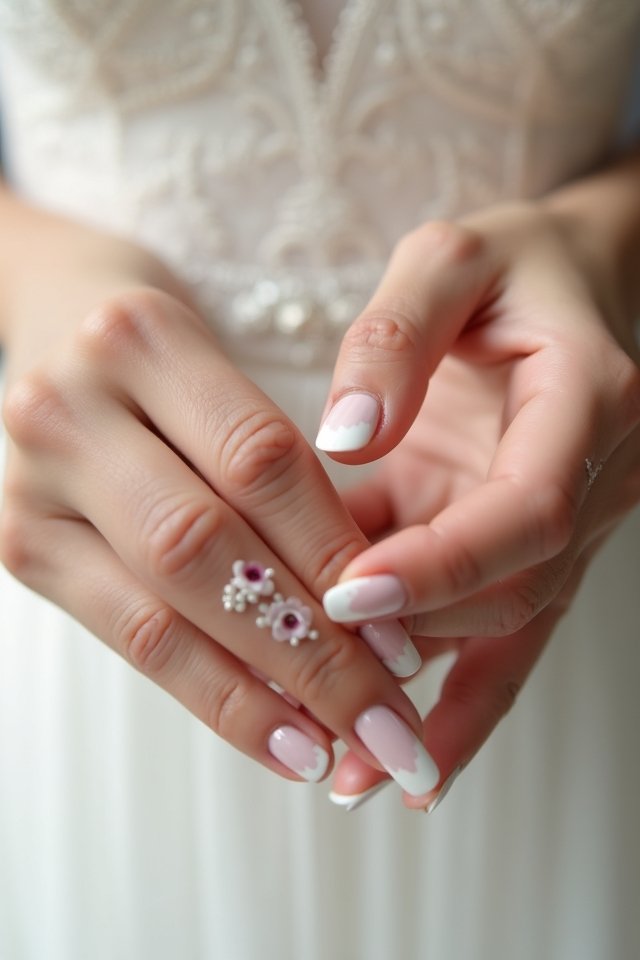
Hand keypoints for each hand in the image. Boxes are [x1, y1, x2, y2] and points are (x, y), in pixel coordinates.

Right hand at [0, 196, 432, 790]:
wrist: (59, 329)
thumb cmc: (166, 358)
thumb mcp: (228, 371)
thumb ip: (284, 473)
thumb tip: (372, 611)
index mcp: (140, 338)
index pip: (260, 462)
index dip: (335, 558)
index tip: (405, 641)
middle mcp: (70, 409)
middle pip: (206, 547)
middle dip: (310, 650)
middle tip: (390, 724)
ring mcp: (32, 484)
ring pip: (161, 612)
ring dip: (263, 694)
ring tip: (339, 748)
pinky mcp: (21, 546)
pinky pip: (128, 640)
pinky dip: (213, 696)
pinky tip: (279, 738)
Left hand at [316, 199, 639, 808]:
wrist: (564, 286)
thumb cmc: (507, 268)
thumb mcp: (447, 261)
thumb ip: (394, 336)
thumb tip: (346, 437)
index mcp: (588, 404)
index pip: (524, 509)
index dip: (442, 563)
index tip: (347, 595)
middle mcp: (593, 482)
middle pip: (513, 587)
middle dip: (415, 636)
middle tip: (311, 682)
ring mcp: (566, 527)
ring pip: (506, 630)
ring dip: (429, 699)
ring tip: (344, 766)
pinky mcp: (528, 550)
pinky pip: (502, 639)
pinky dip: (459, 709)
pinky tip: (410, 773)